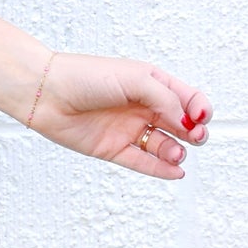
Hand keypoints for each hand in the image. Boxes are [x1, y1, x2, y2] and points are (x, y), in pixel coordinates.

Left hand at [27, 52, 211, 179]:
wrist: (46, 93)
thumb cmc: (85, 77)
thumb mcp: (135, 79)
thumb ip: (165, 99)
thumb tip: (187, 121)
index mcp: (149, 84)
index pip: (187, 98)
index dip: (200, 109)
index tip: (201, 117)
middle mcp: (141, 106)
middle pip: (179, 124)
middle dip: (193, 133)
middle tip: (195, 137)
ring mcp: (127, 128)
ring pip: (162, 145)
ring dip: (176, 151)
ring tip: (175, 153)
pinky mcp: (112, 148)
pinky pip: (142, 161)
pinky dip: (161, 168)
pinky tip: (176, 171)